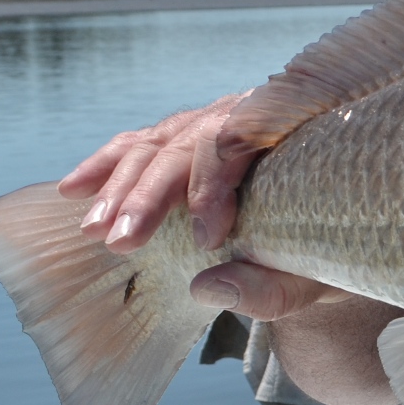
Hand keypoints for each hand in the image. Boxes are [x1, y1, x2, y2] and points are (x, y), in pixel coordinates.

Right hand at [58, 95, 340, 323]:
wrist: (328, 243)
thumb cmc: (326, 258)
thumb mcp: (312, 280)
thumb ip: (270, 288)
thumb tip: (208, 289)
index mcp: (297, 132)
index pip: (250, 137)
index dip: (219, 182)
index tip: (208, 239)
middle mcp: (254, 115)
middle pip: (195, 138)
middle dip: (155, 191)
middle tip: (124, 241)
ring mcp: (214, 123)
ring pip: (161, 142)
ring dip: (123, 186)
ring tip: (98, 231)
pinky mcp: (184, 141)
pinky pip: (139, 145)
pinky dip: (106, 166)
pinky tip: (74, 191)